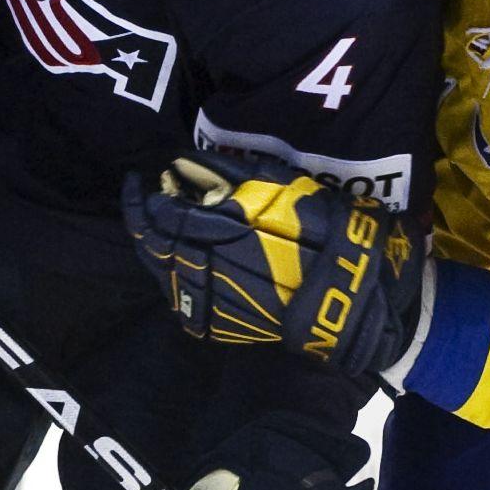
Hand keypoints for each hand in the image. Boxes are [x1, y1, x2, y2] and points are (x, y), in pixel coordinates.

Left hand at [125, 151, 424, 376]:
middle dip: (143, 221)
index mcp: (220, 234)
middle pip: (153, 247)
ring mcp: (209, 304)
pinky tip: (180, 262)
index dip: (144, 197)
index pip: (162, 216)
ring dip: (155, 249)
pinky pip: (181, 300)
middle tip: (144, 199)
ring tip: (160, 228)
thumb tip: (182, 163)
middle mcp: (206, 272)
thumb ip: (227, 175)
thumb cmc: (319, 230)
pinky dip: (172, 277)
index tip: (141, 179)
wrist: (348, 290)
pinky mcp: (218, 325)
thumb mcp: (279, 189)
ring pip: (162, 275)